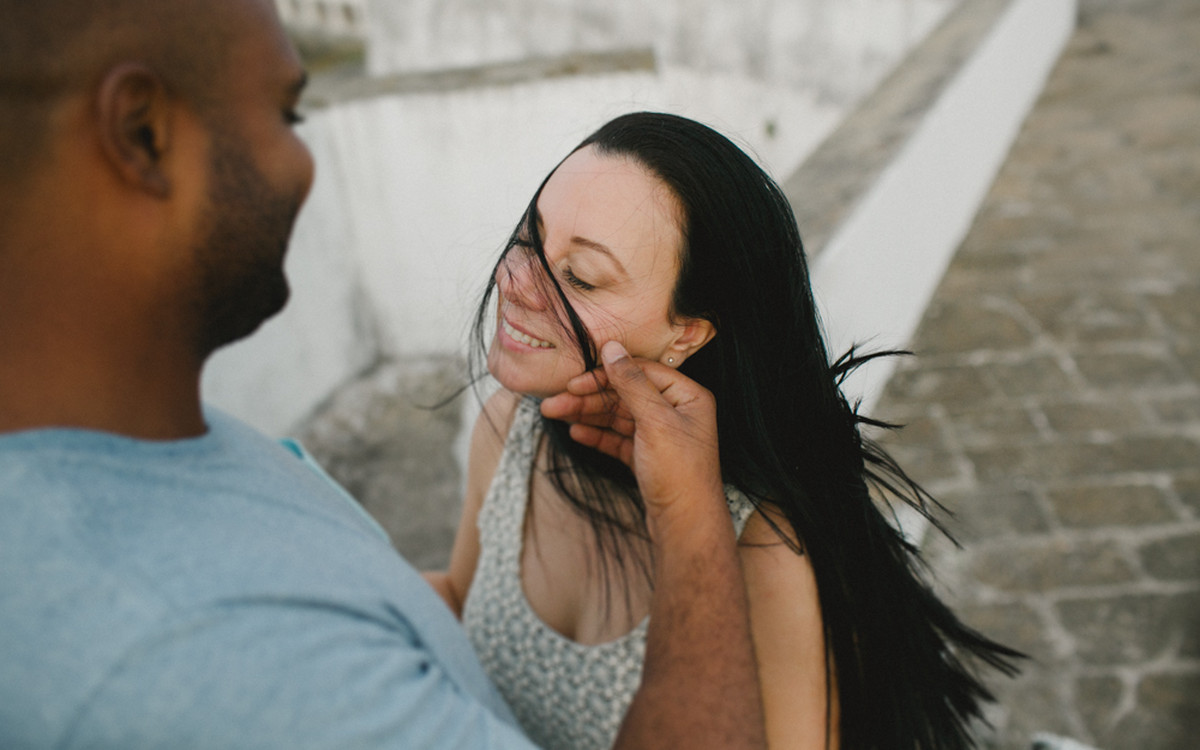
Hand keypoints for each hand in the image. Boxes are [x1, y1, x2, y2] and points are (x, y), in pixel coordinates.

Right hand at [540, 341, 723, 521]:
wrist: (685, 525)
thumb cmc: (679, 472)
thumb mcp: (655, 421)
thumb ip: (631, 383)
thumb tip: (611, 347)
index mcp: (687, 396)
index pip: (640, 372)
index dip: (605, 374)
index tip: (574, 381)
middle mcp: (675, 412)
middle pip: (624, 394)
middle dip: (588, 398)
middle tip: (553, 403)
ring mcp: (660, 436)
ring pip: (617, 417)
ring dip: (586, 415)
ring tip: (554, 415)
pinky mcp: (647, 457)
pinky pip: (618, 438)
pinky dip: (597, 434)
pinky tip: (576, 432)